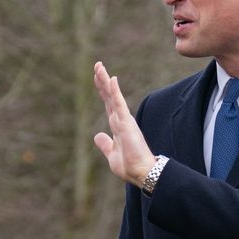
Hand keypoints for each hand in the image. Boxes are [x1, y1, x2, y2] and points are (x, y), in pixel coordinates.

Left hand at [93, 61, 155, 185]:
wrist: (141, 173)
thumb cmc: (130, 166)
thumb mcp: (111, 154)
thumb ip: (105, 144)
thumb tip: (97, 136)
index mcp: (117, 126)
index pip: (108, 104)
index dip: (102, 91)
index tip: (97, 78)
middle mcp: (121, 120)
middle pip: (109, 96)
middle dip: (102, 81)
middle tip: (97, 65)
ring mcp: (124, 120)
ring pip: (113, 96)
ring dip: (106, 81)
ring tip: (99, 67)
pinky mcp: (126, 123)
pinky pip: (119, 104)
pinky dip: (115, 91)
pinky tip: (112, 79)